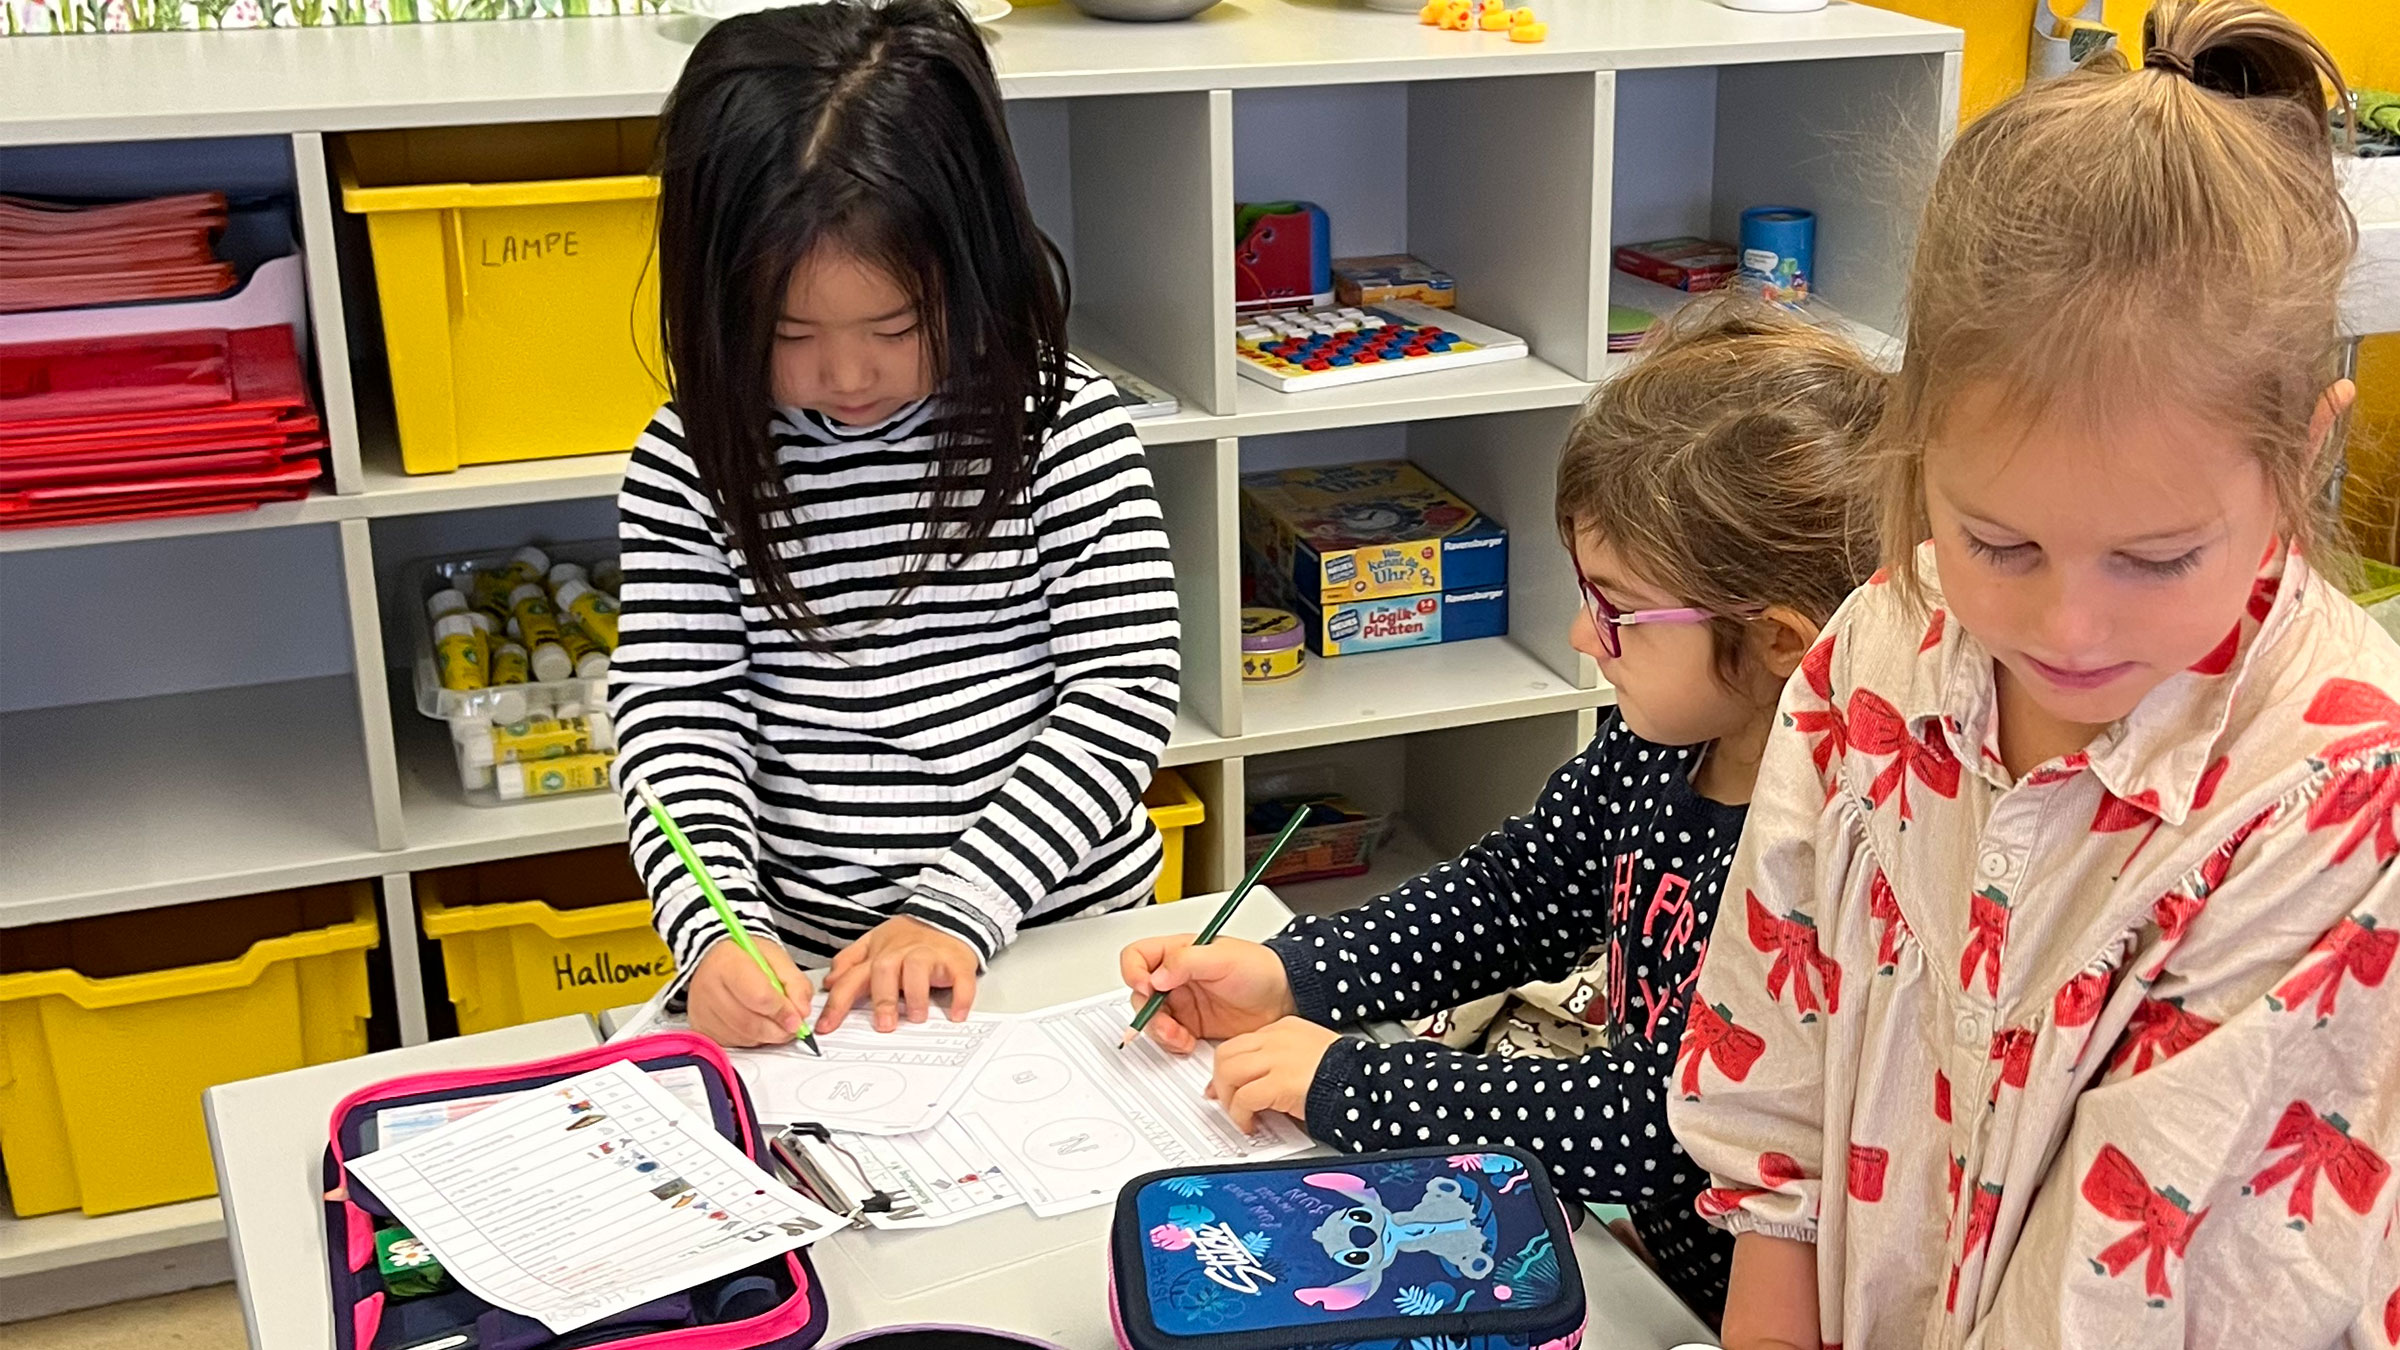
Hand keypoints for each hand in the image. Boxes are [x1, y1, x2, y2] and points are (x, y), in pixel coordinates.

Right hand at [687, 938, 813, 1047]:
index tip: (798, 1018)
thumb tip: (802, 1012)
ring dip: (767, 1036)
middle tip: (792, 1026)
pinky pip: (734, 1043)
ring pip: (743, 1036)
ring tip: (776, 1023)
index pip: (759, 997)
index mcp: (727, 963)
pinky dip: (752, 1039)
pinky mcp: (702, 1028)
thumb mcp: (776, 957)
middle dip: (778, 1029)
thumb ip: (795, 983)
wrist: (714, 959)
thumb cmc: (745, 956)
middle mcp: (709, 988)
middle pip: (750, 1022)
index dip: (782, 1011)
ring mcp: (702, 1011)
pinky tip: (758, 1024)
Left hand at [817, 916, 980, 1032]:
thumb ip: (850, 962)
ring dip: (916, 995)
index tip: (826, 1027)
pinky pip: (959, 978)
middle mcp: (901, 953)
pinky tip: (956, 1015)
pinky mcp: (957, 962)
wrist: (949, 915)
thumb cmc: (909, 938)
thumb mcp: (874, 944)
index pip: (852, 978)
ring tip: (916, 1018)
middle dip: (882, 999)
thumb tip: (829, 981)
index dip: (837, 1003)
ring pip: (917, 969)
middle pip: (884, 970)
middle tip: (884, 1025)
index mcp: (878, 954)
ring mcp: (930, 956)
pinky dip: (960, 997)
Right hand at [1119, 934, 1296, 1052]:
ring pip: (1151, 1019)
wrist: (1285, 999)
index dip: (1134, 972)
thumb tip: (1156, 976)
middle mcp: (1176, 978)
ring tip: (1180, 1036)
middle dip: (1148, 1011)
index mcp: (1178, 953)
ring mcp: (1183, 1004)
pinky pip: (1168, 1037)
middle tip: (1166, 1021)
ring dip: (1159, 1031)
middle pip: (1139, 993)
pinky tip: (1188, 1042)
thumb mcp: (1224, 958)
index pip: (1137, 957)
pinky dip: (1172, 1043)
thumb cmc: (1261, 969)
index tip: (1148, 988)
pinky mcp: (1191, 1026)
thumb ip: (1186, 962)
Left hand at [1206, 1016, 1338, 1132]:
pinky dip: (1240, 1115)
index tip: (1224, 1085)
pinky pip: (1243, 1098)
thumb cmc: (1346, 1074)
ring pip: (1228, 1073)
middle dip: (1219, 1081)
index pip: (1242, 1042)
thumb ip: (1283, 1062)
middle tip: (1222, 1100)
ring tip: (1239, 1115)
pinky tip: (1250, 1124)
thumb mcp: (1312, 1055)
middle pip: (1226, 1054)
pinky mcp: (1279, 1082)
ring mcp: (1277, 1058)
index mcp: (1285, 1028)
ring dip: (1228, 1099)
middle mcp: (1277, 1039)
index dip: (1228, 1067)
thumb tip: (1259, 1082)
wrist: (1364, 1082)